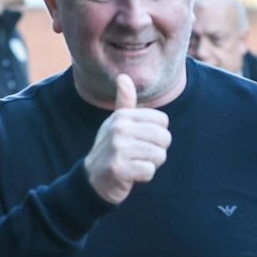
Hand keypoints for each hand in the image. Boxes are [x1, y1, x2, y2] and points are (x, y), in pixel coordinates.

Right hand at [84, 74, 171, 203]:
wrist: (93, 179)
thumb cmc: (111, 148)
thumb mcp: (116, 122)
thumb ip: (124, 101)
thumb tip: (123, 76)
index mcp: (122, 116)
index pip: (162, 121)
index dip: (157, 134)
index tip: (140, 140)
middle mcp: (119, 128)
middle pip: (164, 137)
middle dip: (157, 150)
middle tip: (139, 155)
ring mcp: (117, 148)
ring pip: (159, 155)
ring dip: (151, 164)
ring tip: (134, 164)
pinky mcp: (119, 168)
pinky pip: (149, 171)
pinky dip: (144, 177)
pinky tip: (131, 175)